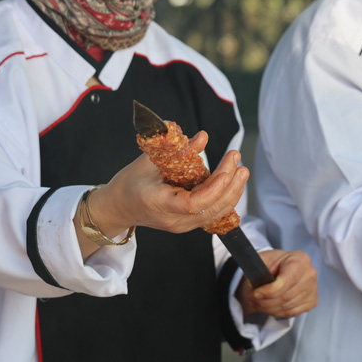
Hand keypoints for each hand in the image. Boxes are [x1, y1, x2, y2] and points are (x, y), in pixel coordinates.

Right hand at [78, 132, 248, 255]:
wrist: (119, 207)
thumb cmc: (130, 182)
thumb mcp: (149, 161)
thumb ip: (177, 150)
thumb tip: (203, 136)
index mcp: (159, 204)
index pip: (193, 203)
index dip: (214, 189)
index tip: (226, 171)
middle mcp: (174, 220)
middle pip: (210, 208)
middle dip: (229, 184)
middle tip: (237, 159)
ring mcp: (182, 225)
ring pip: (215, 213)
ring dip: (232, 192)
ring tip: (242, 171)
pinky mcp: (187, 223)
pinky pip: (212, 214)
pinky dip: (225, 198)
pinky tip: (234, 183)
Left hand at [235, 249, 317, 318]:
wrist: (286, 266)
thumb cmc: (276, 262)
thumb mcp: (264, 258)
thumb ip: (257, 268)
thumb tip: (252, 284)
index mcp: (301, 259)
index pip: (287, 280)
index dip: (270, 290)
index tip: (255, 293)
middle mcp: (310, 274)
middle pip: (286, 296)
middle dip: (265, 301)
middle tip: (252, 298)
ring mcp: (313, 289)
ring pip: (287, 307)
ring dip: (268, 308)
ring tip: (256, 302)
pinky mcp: (312, 301)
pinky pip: (291, 313)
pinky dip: (276, 312)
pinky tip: (267, 306)